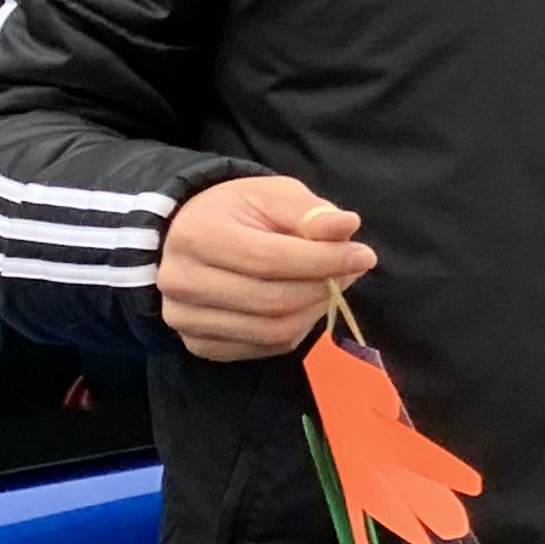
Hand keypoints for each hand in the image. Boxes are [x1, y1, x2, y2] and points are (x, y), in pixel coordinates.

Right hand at [160, 174, 374, 359]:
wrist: (193, 236)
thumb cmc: (240, 213)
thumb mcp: (274, 196)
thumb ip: (309, 212)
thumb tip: (347, 225)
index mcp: (196, 236)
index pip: (267, 259)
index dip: (322, 261)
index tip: (364, 255)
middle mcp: (180, 282)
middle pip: (272, 301)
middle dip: (323, 287)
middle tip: (350, 270)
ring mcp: (185, 318)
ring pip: (271, 331)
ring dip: (314, 311)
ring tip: (329, 285)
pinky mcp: (198, 344)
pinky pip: (264, 347)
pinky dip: (296, 330)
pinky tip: (303, 304)